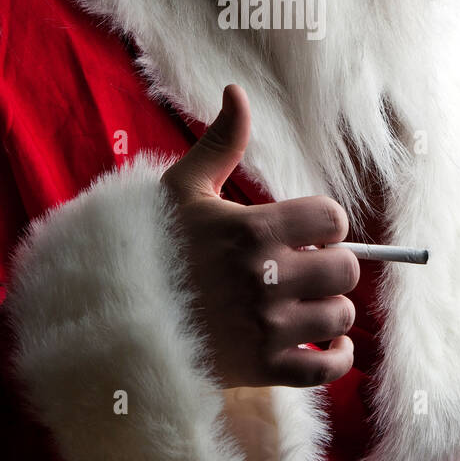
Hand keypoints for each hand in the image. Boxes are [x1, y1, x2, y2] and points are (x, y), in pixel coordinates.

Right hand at [160, 84, 358, 388]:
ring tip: (307, 304)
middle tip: (307, 268)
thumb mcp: (182, 189)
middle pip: (345, 268)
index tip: (307, 232)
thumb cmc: (152, 246)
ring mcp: (265, 326)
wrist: (114, 314)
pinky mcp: (262, 368)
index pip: (332, 218)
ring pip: (340, 316)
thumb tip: (237, 91)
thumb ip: (221, 142)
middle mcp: (265, 277)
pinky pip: (327, 367)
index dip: (325, 223)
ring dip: (331, 310)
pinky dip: (337, 357)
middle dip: (332, 265)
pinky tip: (328, 344)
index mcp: (252, 229)